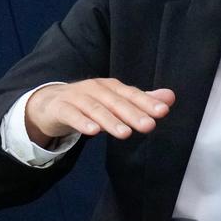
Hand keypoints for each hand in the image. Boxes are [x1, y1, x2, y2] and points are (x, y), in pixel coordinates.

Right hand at [23, 79, 174, 147]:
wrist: (49, 104)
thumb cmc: (88, 104)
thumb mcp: (114, 102)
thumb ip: (140, 101)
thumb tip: (170, 97)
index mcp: (110, 87)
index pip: (131, 94)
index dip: (146, 102)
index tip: (163, 112)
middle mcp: (95, 89)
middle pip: (115, 102)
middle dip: (132, 113)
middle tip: (148, 126)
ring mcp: (76, 97)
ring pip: (95, 109)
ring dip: (110, 121)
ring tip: (125, 134)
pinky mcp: (60, 108)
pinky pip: (72, 115)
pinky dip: (82, 122)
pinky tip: (93, 132)